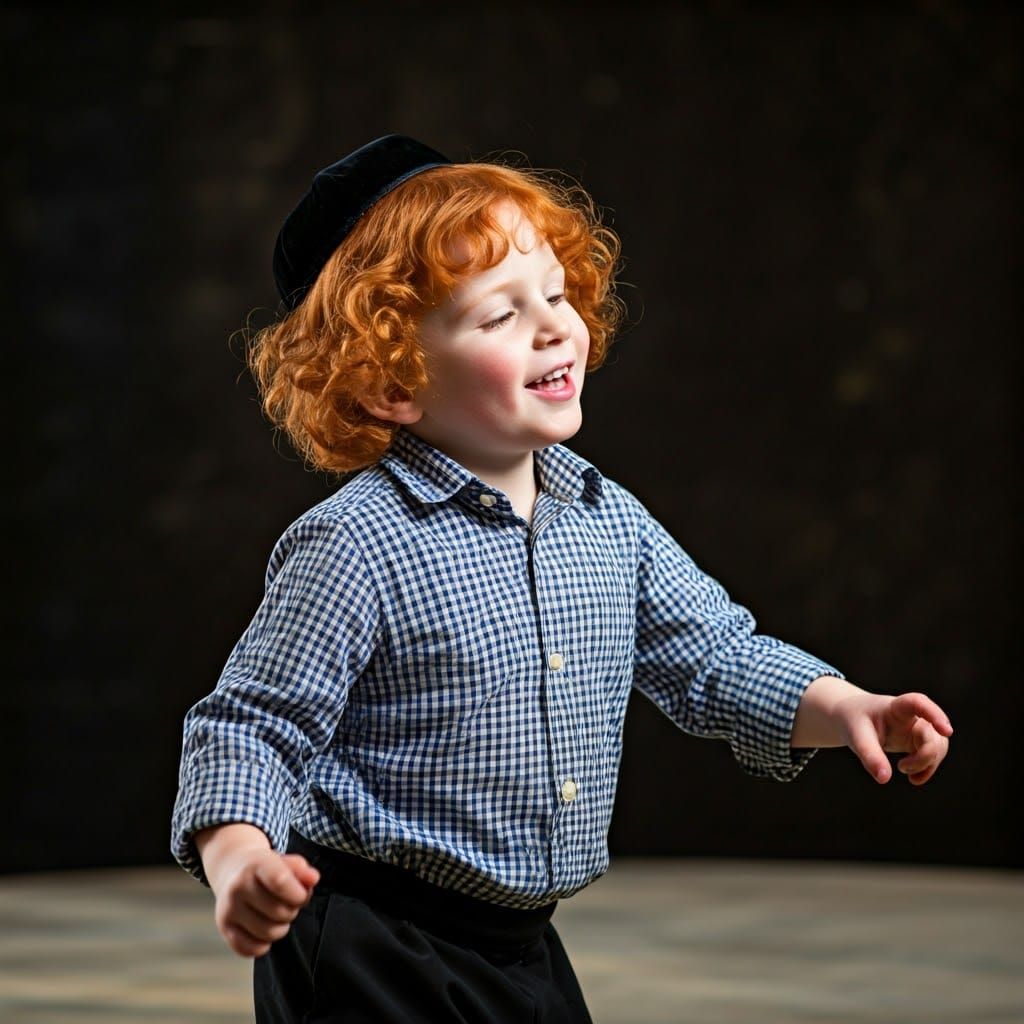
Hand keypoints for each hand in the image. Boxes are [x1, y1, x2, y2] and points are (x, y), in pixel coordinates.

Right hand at [196, 824, 319, 957]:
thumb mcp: (283, 861)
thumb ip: (302, 870)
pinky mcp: (224, 928)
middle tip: (288, 903)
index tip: (301, 895)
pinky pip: (252, 949)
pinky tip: (263, 929)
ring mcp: (228, 909)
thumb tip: (313, 879)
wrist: (232, 869)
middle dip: (292, 911)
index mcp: (256, 864)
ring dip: (281, 928)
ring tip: (277, 916)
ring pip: (268, 933)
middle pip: (279, 912)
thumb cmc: (266, 868)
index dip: (298, 894)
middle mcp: (238, 886)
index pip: (280, 881)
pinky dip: (263, 945)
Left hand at [837, 691, 952, 785]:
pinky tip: (914, 779)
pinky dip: (927, 770)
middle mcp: (913, 716)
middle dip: (924, 756)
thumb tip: (884, 779)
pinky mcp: (919, 742)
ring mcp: (918, 729)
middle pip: (932, 734)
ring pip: (938, 746)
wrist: (853, 719)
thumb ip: (870, 756)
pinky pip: (933, 756)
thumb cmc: (855, 722)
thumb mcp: (856, 737)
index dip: (934, 714)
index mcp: (896, 707)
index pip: (918, 703)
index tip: (947, 731)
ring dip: (926, 764)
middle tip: (901, 768)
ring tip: (903, 770)